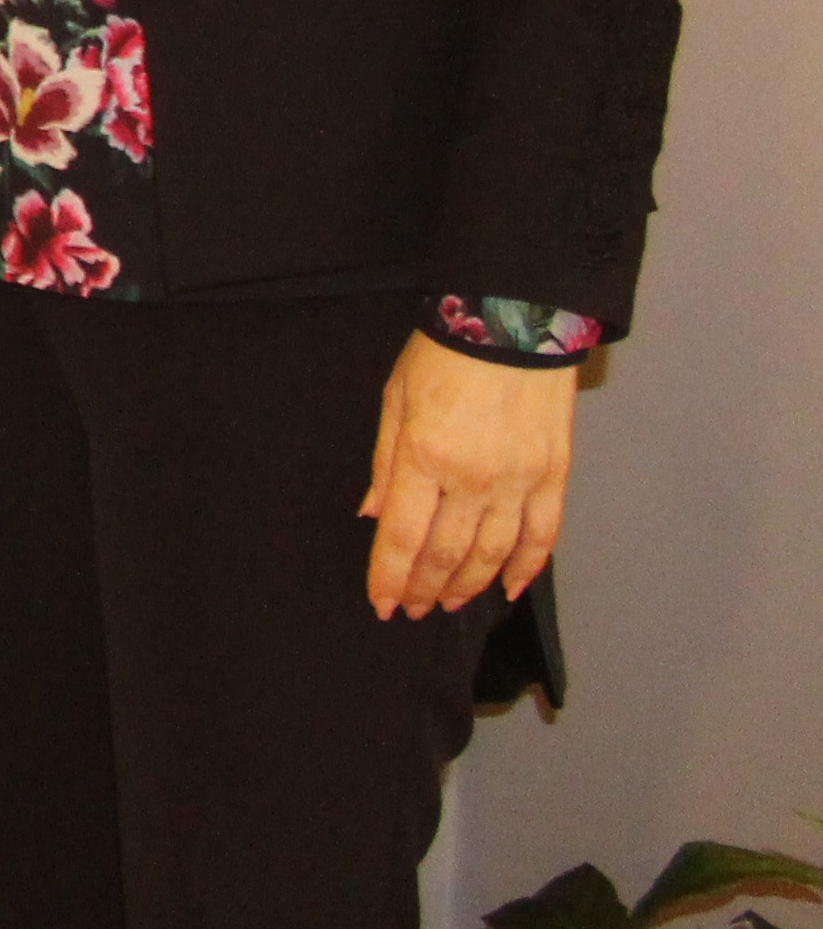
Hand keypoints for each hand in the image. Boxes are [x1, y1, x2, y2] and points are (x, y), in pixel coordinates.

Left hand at [364, 335, 575, 617]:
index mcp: (425, 457)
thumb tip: (373, 516)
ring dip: (469, 585)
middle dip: (425, 589)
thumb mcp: (395, 399)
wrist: (513, 320)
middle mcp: (474, 477)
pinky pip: (543, 534)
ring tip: (449, 602)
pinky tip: (508, 587)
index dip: (390, 577)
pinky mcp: (554, 475)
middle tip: (412, 609)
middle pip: (447, 554)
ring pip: (493, 553)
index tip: (382, 603)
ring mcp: (520, 480)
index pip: (404, 537)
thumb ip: (385, 464)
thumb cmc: (445, 354)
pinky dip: (527, 567)